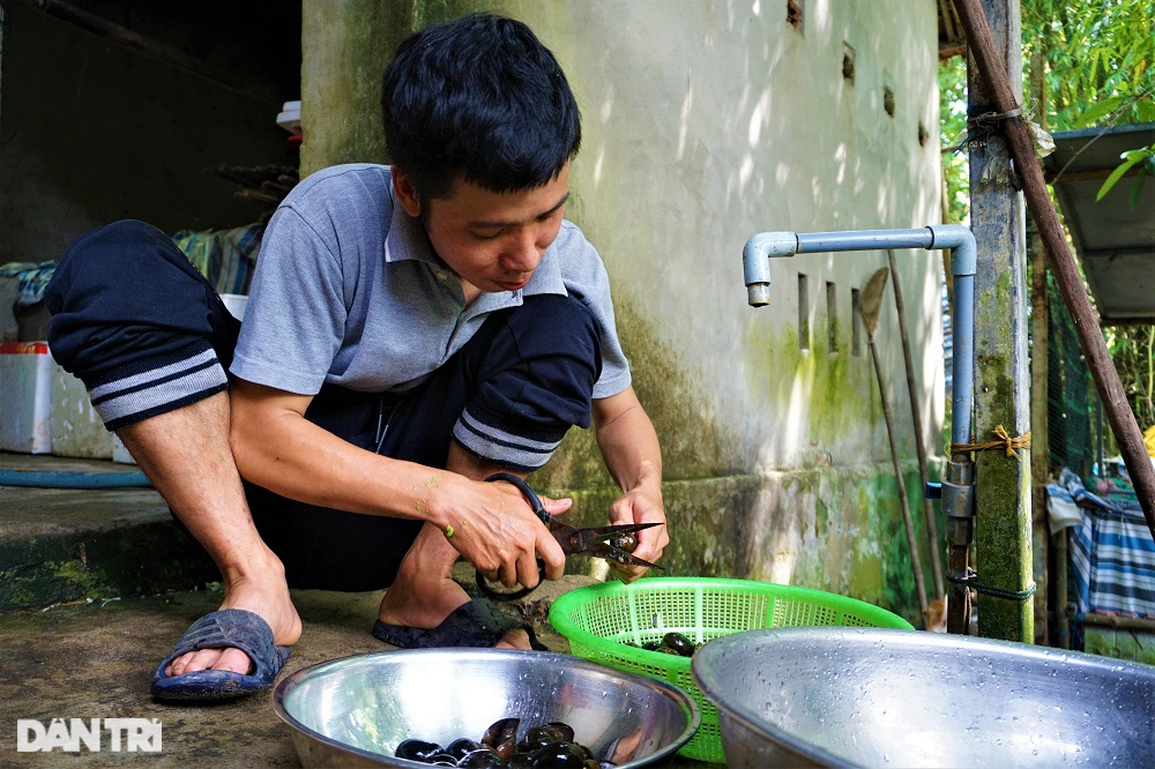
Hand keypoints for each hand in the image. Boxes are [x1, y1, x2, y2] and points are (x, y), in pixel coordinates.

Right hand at [435, 475, 569, 590]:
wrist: (456, 503)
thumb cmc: (486, 496)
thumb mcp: (518, 495)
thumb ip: (545, 504)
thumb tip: (566, 505)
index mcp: (533, 527)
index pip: (556, 559)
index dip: (556, 572)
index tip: (551, 573)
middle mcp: (521, 544)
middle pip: (532, 580)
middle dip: (526, 576)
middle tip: (518, 564)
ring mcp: (503, 556)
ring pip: (512, 581)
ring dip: (507, 574)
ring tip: (500, 554)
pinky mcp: (485, 564)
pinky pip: (493, 578)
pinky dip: (491, 571)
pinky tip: (487, 554)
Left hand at [606, 478, 666, 582]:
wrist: (647, 500)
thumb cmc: (635, 502)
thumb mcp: (622, 504)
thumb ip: (620, 518)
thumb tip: (618, 531)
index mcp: (655, 524)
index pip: (646, 550)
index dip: (630, 559)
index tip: (616, 559)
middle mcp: (660, 539)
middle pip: (644, 563)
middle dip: (624, 565)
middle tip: (610, 557)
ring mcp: (658, 549)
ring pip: (641, 570)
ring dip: (625, 569)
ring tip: (613, 558)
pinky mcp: (653, 555)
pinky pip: (640, 570)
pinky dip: (628, 570)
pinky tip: (619, 561)